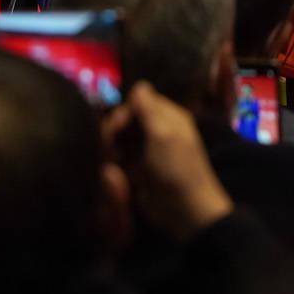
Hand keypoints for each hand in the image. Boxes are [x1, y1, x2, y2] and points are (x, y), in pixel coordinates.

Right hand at [104, 82, 233, 240]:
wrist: (184, 210)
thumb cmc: (176, 168)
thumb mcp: (164, 135)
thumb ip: (150, 109)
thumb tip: (139, 84)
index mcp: (168, 116)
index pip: (138, 101)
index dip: (124, 112)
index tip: (116, 129)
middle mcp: (157, 129)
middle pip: (125, 120)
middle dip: (113, 132)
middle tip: (110, 150)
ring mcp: (146, 150)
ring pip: (119, 139)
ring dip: (111, 149)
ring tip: (112, 163)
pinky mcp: (138, 169)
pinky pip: (119, 158)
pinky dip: (114, 163)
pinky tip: (113, 173)